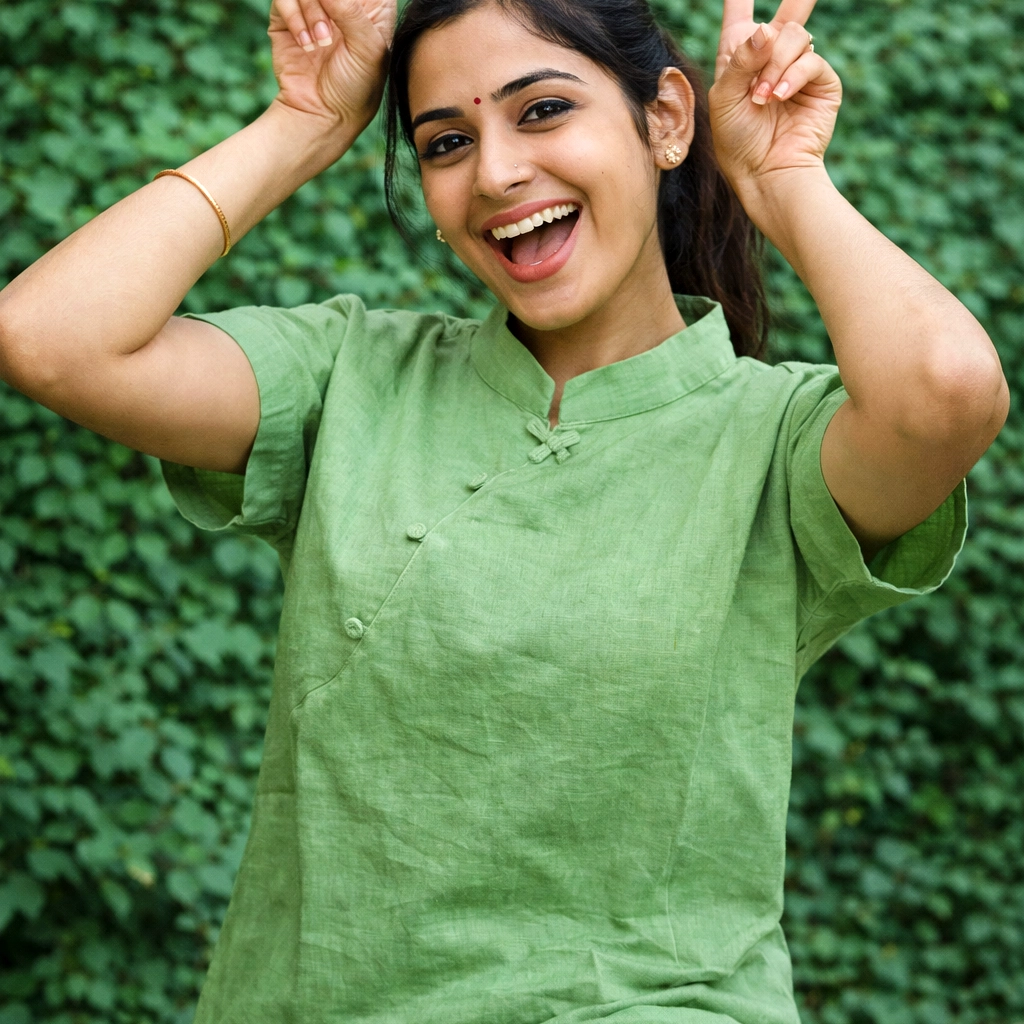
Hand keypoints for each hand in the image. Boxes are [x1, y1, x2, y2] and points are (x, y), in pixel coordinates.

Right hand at [268, 0, 395, 131]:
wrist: (322, 114)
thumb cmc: (356, 86)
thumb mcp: (367, 49)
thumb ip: (350, 10)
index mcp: (373, 4)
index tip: (342, 12)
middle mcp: (343, 1)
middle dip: (327, 3)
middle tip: (330, 31)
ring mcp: (315, 7)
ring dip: (312, 12)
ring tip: (321, 42)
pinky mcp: (287, 16)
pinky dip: (294, 17)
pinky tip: (305, 44)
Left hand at [708, 0, 841, 200]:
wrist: (763, 171)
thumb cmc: (737, 140)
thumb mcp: (725, 98)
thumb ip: (740, 60)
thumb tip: (767, 29)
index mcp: (741, 59)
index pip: (740, 18)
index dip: (739, 0)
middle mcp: (771, 60)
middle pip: (786, 15)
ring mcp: (798, 70)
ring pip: (795, 36)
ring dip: (776, 65)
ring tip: (762, 98)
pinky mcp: (821, 84)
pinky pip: (811, 61)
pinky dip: (792, 76)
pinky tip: (778, 97)